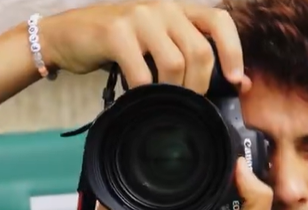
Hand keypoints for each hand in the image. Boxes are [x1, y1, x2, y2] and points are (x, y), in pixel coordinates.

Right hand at [40, 1, 251, 93]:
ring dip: (173, 91)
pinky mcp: (116, 32)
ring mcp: (139, 17)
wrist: (68, 35)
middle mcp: (163, 7)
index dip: (233, 51)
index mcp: (178, 8)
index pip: (219, 21)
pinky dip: (145, 93)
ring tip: (164, 100)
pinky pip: (142, 73)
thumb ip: (191, 56)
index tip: (236, 80)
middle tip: (189, 101)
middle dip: (199, 84)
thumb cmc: (119, 44)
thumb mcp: (158, 43)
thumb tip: (240, 82)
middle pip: (199, 51)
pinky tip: (140, 97)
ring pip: (175, 63)